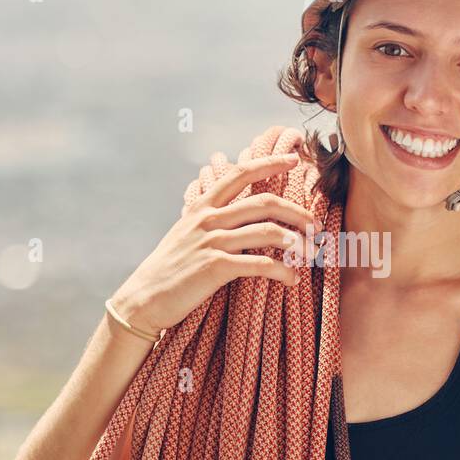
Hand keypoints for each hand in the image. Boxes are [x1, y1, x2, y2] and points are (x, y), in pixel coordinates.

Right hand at [109, 132, 313, 333]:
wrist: (144, 299)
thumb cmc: (170, 268)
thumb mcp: (186, 232)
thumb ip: (211, 217)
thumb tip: (235, 208)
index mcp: (203, 206)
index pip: (240, 174)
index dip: (269, 163)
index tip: (293, 160)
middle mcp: (208, 218)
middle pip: (264, 203)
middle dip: (297, 212)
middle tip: (314, 225)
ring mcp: (212, 241)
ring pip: (267, 231)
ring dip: (296, 242)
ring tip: (309, 254)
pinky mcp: (215, 267)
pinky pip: (260, 264)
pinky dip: (283, 271)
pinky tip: (292, 279)